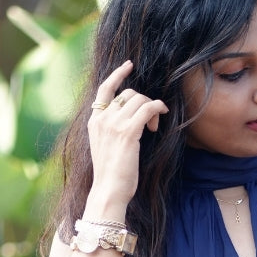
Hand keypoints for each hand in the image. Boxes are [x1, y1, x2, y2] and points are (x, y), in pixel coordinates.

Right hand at [85, 59, 168, 213]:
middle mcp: (102, 119)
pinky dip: (158, 108)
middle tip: (151, 122)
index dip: (117, 74)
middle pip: (128, 93)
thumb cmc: (110, 175)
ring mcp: (114, 124)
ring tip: (154, 126)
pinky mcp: (128, 131)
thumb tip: (129, 121)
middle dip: (143, 102)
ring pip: (139, 99)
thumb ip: (111, 130)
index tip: (129, 66)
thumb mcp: (105, 148)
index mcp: (94, 121)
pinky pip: (147, 108)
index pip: (104, 89)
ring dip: (152, 108)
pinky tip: (162, 114)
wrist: (108, 191)